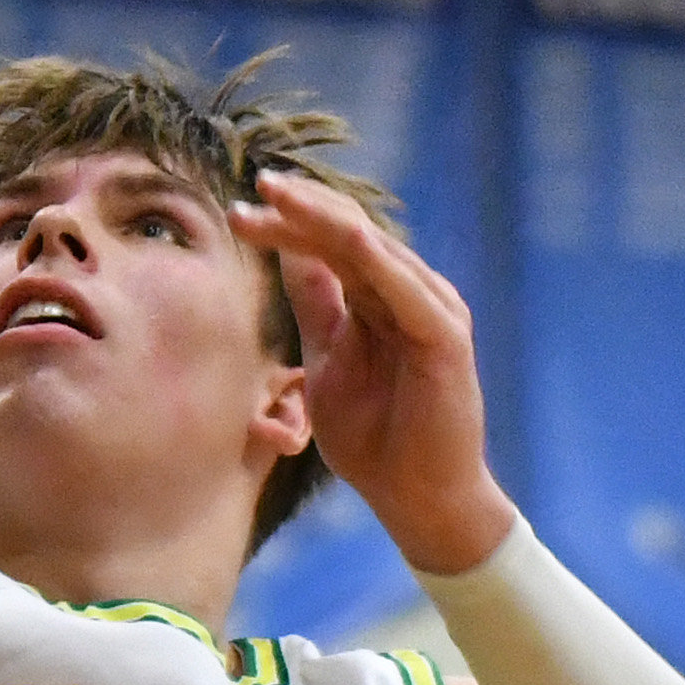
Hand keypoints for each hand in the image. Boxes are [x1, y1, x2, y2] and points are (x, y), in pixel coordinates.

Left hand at [223, 169, 513, 576]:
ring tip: (279, 196)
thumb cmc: (376, 439)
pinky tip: (341, 236)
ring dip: (324, 219)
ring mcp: (432, 309)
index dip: (288, 224)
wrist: (418, 499)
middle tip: (257, 185)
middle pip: (349, 233)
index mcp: (380, 296)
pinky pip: (404, 288)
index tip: (239, 212)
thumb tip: (287, 253)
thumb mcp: (328, 360)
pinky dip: (373, 259)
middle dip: (301, 208)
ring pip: (371, 248)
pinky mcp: (444, 336)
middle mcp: (409, 292)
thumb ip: (316, 306)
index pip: (331, 244)